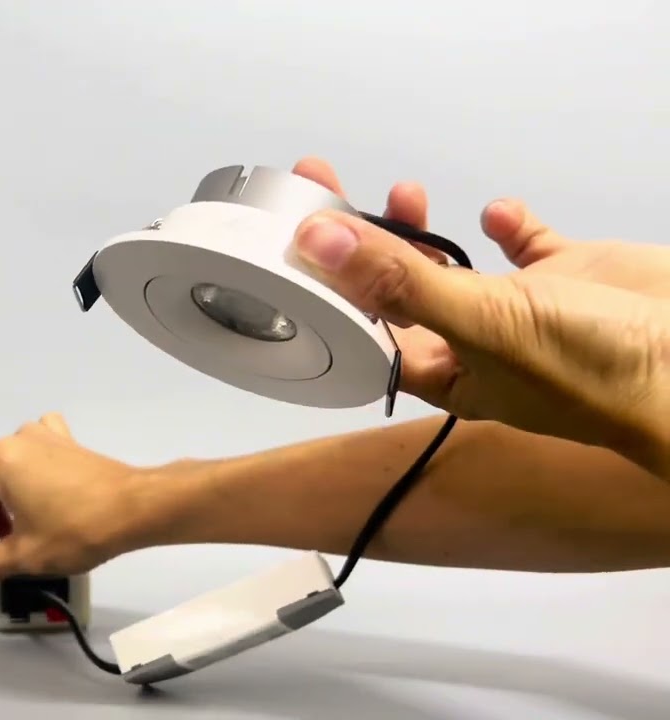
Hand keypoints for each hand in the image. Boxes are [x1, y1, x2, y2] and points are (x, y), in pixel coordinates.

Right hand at [0, 413, 146, 597]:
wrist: (139, 507)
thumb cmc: (77, 529)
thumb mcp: (25, 554)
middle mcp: (14, 440)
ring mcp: (43, 435)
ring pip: (5, 470)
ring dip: (1, 503)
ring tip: (13, 534)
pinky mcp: (67, 442)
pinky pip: (35, 452)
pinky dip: (28, 473)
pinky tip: (38, 490)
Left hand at [286, 158, 669, 474]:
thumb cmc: (596, 374)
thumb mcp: (481, 322)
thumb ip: (400, 282)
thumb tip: (319, 241)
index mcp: (444, 372)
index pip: (361, 326)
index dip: (322, 284)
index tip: (297, 236)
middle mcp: (476, 345)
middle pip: (396, 291)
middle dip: (360, 245)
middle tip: (328, 193)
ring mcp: (523, 312)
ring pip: (453, 268)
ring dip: (421, 233)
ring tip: (403, 196)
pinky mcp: (570, 281)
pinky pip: (526, 248)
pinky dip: (508, 226)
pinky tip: (499, 213)